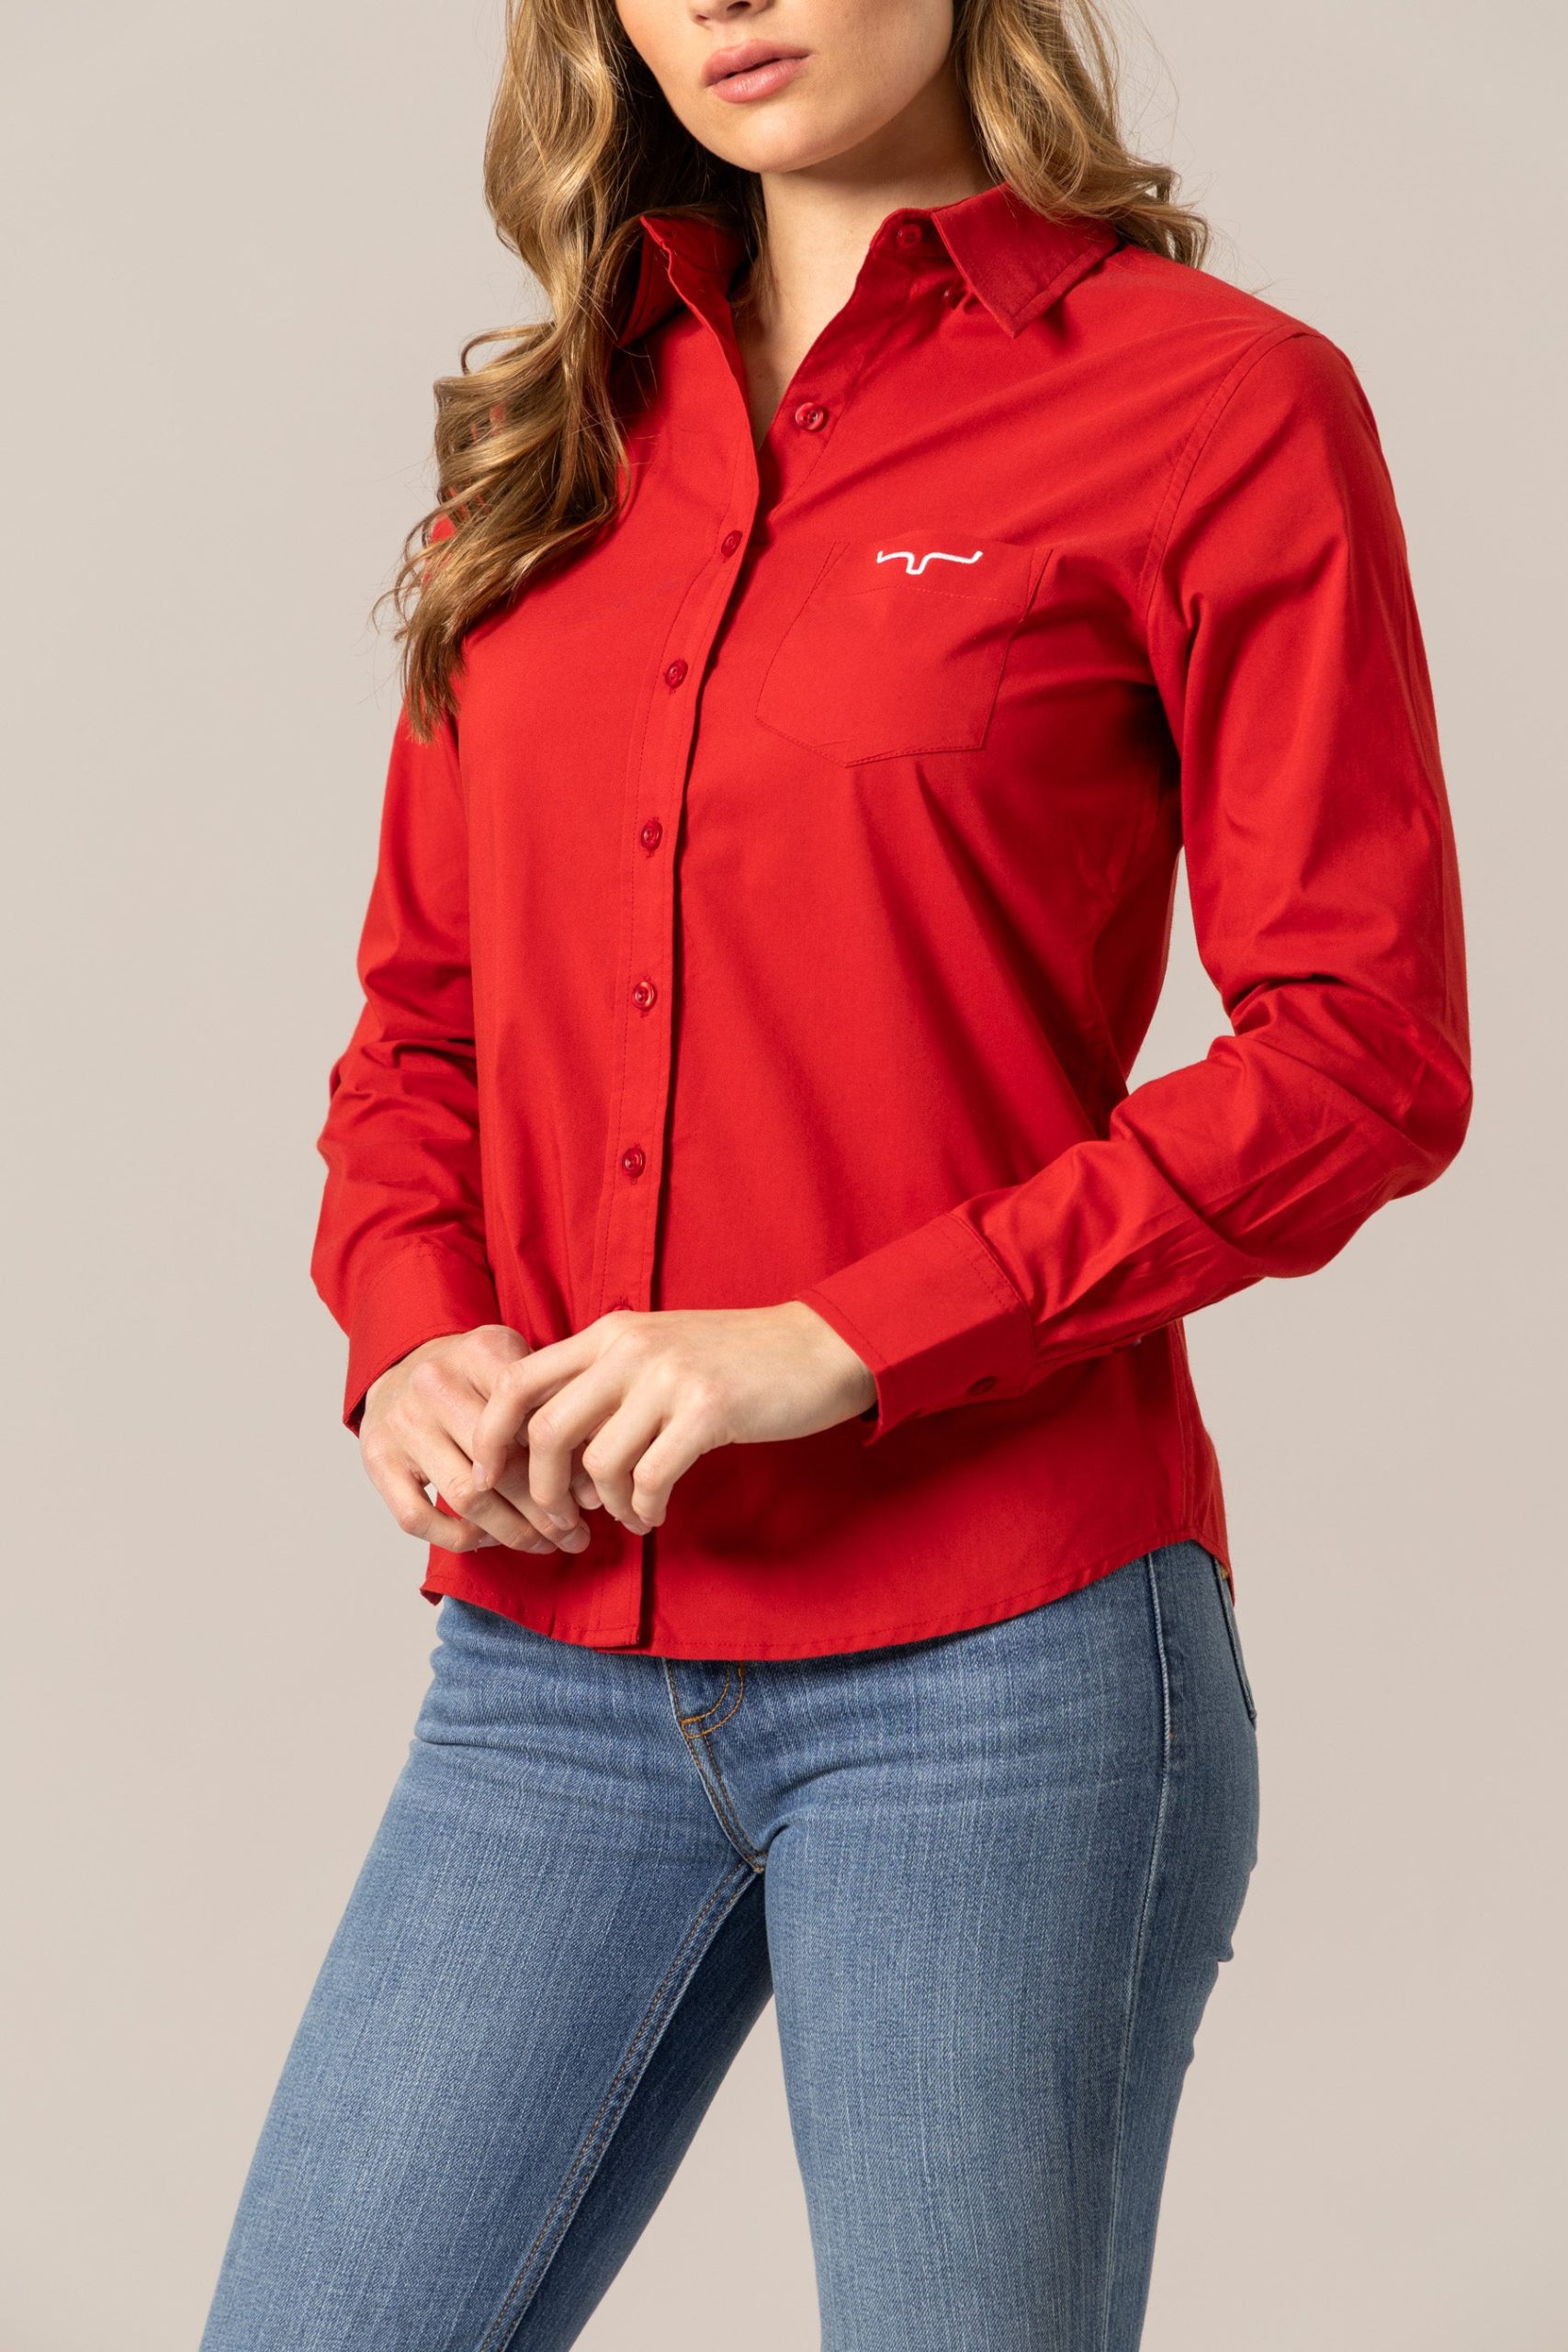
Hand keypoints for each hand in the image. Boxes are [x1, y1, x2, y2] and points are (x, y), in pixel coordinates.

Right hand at [359, 1325, 595, 1554]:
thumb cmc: (473, 1375)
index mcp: (481, 1353)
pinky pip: (418, 1518)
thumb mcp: (516, 1362)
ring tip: (545, 1544)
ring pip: (467, 1496)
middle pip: (503, 1463)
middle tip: (576, 1535)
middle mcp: (436, 1384)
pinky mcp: (378, 1460)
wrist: (402, 1365)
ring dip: (513, 1531)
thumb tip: (592, 1486)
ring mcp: (403, 1424)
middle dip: (546, 1510)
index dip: (568, 1466)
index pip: (532, 1418)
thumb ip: (554, 1407)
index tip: (592, 1498)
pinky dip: (459, 1538)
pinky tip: (488, 1539)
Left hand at [469, 1303, 876, 1540]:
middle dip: (542, 1489)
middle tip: (560, 1519)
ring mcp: (669, 1377)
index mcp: (610, 1332)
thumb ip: (605, 1384)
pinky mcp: (708, 1410)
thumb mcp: (658, 1353)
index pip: (518, 1380)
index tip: (487, 1478)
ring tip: (629, 1515)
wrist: (818, 1348)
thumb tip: (551, 1453)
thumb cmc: (735, 1361)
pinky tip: (656, 1513)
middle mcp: (630, 1348)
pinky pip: (650, 1478)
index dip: (489, 1435)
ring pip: (599, 1463)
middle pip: (546, 1429)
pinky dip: (645, 1509)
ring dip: (606, 1506)